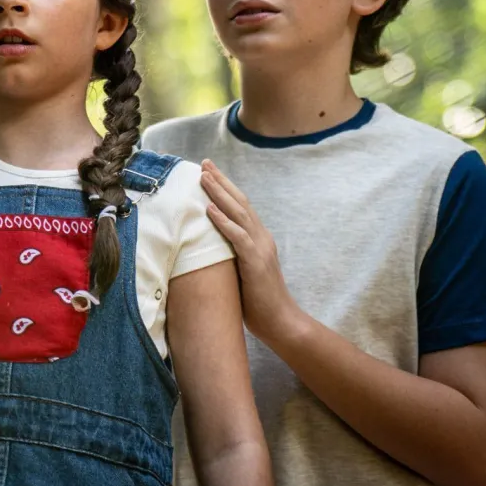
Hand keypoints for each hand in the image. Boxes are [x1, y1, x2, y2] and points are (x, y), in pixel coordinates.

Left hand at [200, 160, 299, 342]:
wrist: (281, 322)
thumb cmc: (258, 302)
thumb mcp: (241, 272)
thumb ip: (230, 255)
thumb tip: (206, 247)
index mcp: (258, 239)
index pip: (241, 206)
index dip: (225, 188)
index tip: (209, 172)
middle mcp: (261, 238)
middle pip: (240, 202)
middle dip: (221, 181)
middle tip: (204, 163)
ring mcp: (260, 248)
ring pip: (239, 213)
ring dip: (219, 194)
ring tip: (203, 177)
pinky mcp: (256, 262)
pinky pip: (238, 237)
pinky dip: (223, 221)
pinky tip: (209, 209)